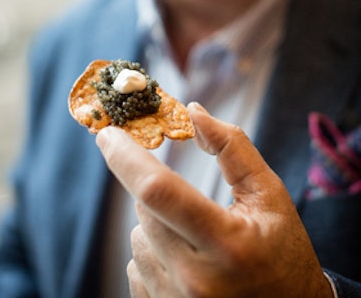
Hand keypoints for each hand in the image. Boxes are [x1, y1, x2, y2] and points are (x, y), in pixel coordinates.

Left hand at [96, 102, 332, 297]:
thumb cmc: (282, 252)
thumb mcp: (269, 194)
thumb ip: (232, 148)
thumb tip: (193, 113)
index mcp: (226, 243)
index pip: (159, 191)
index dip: (126, 157)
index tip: (108, 133)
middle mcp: (194, 279)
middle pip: (144, 210)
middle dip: (158, 191)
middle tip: (190, 202)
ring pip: (137, 237)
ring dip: (156, 224)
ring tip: (198, 241)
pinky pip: (135, 266)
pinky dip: (153, 252)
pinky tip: (187, 263)